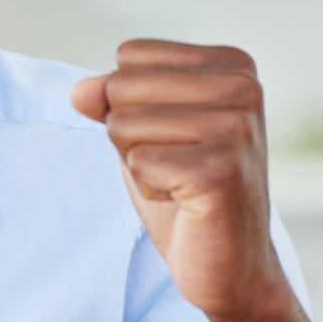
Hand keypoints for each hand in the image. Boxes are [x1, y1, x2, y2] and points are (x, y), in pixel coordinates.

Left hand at [70, 40, 291, 321]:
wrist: (231, 265)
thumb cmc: (186, 193)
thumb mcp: (143, 133)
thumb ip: (111, 100)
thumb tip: (79, 89)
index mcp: (232, 65)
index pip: (130, 56)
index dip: (131, 104)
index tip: (175, 138)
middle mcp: (243, 87)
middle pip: (122, 87)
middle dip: (129, 135)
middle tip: (175, 166)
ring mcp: (237, 128)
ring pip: (125, 125)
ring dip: (140, 165)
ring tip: (181, 184)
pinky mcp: (221, 171)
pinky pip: (138, 163)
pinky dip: (150, 189)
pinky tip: (186, 203)